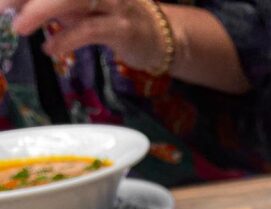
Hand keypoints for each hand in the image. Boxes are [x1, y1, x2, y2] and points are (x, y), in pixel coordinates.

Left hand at [2, 0, 166, 71]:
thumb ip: (53, 5)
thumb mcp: (80, 5)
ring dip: (41, 11)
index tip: (5, 3)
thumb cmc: (115, 16)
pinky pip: (89, 30)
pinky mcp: (122, 28)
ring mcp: (112, 2)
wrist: (161, 35)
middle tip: (2, 7)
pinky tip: (51, 49)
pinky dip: (67, 39)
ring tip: (20, 28)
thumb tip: (17, 6)